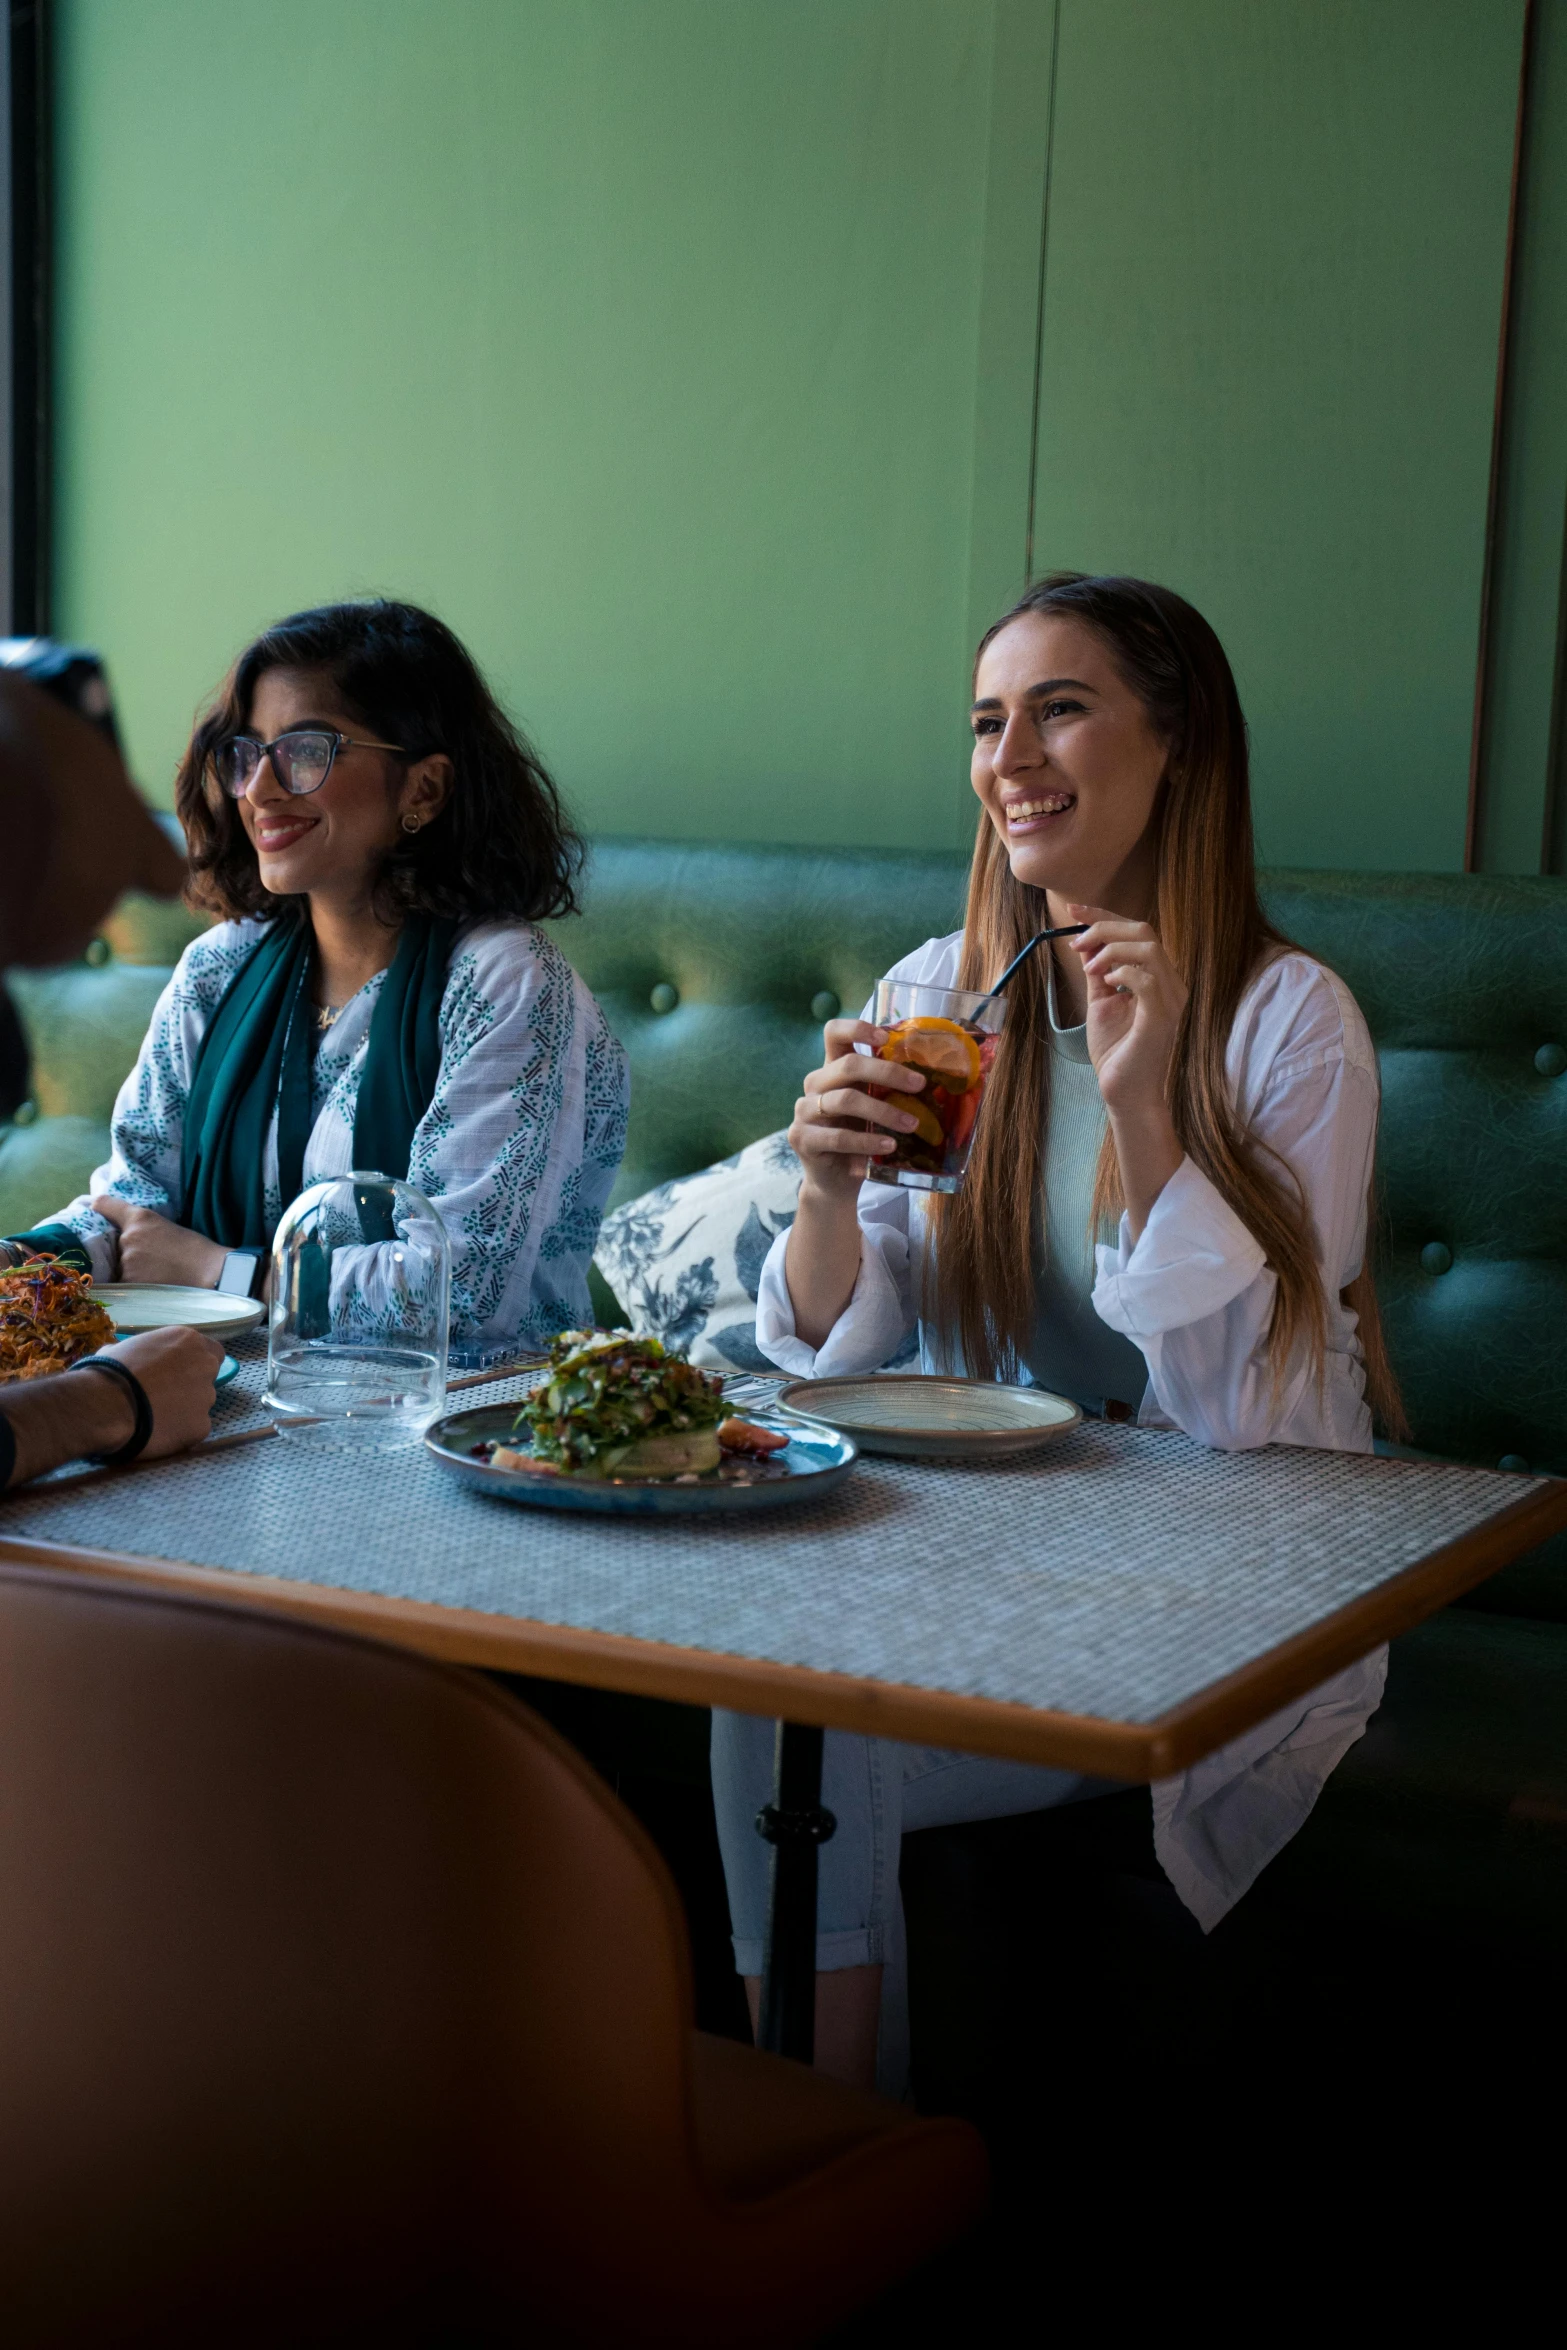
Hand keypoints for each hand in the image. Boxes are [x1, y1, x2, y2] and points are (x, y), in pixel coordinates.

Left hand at [91, 1195, 227, 1287]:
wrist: (211, 1274)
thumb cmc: (197, 1250)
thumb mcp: (169, 1227)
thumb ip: (143, 1228)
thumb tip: (123, 1232)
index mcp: (139, 1217)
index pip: (104, 1205)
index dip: (97, 1210)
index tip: (93, 1213)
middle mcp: (127, 1237)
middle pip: (111, 1244)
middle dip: (122, 1251)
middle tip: (148, 1259)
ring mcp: (126, 1262)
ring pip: (116, 1266)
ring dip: (128, 1270)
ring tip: (154, 1275)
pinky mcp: (129, 1283)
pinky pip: (121, 1284)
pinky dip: (131, 1286)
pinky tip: (150, 1286)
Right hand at [97, 1327, 223, 1457]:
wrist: (106, 1406)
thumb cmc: (109, 1372)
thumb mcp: (122, 1349)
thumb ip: (140, 1353)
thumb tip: (127, 1358)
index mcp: (188, 1340)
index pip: (210, 1350)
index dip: (194, 1363)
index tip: (179, 1374)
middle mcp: (205, 1365)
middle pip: (209, 1377)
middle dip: (193, 1386)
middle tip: (167, 1397)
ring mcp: (207, 1397)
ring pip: (202, 1404)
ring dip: (186, 1410)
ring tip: (156, 1417)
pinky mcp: (202, 1426)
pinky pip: (195, 1428)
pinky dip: (180, 1432)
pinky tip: (158, 1432)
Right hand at [789, 1019, 928, 1199]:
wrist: (835, 1180)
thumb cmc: (858, 1138)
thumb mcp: (873, 1108)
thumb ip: (886, 1090)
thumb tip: (931, 1078)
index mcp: (831, 1069)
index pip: (833, 1033)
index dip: (857, 1028)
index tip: (885, 1038)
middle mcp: (814, 1084)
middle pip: (848, 1065)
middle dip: (888, 1072)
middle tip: (919, 1085)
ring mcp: (804, 1111)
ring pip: (845, 1100)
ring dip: (884, 1111)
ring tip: (911, 1124)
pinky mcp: (802, 1139)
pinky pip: (838, 1137)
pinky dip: (867, 1142)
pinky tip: (888, 1146)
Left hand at [1069, 903, 1187, 1116]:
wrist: (1124, 1092)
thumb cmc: (1116, 1052)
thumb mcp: (1101, 1003)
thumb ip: (1099, 973)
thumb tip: (1086, 943)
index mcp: (1158, 978)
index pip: (1137, 932)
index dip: (1104, 916)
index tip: (1073, 912)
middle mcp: (1170, 984)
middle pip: (1144, 931)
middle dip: (1104, 927)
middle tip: (1076, 943)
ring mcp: (1170, 999)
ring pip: (1149, 948)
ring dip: (1111, 948)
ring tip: (1089, 967)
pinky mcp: (1162, 1017)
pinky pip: (1148, 978)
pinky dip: (1123, 972)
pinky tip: (1106, 982)